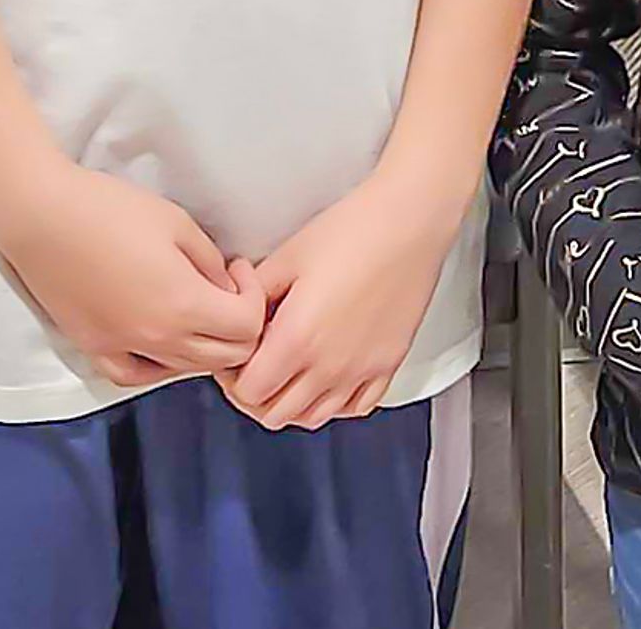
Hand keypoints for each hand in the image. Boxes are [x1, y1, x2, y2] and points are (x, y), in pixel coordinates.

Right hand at [0, 159, 265, 389]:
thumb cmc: (111, 209)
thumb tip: (224, 288)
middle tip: (225, 291)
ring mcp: (124, 350)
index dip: (255, 297)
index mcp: (185, 305)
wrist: (43, 217)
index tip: (236, 269)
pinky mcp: (95, 349)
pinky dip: (159, 366)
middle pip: (225, 358)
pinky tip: (160, 343)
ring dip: (205, 347)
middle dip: (239, 327)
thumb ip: (210, 262)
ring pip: (185, 371)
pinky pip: (137, 376)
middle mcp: (159, 340)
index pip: (247, 327)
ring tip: (195, 310)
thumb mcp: (177, 223)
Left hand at [224, 164, 464, 430]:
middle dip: (255, 395)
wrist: (408, 222)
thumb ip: (254, 294)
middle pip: (276, 414)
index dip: (231, 377)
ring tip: (286, 373)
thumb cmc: (354, 230)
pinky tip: (325, 377)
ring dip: (291, 402)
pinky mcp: (387, 365)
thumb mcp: (287, 256)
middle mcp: (330, 365)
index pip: (249, 391)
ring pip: (313, 417)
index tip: (234, 357)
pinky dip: (333, 402)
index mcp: (297, 339)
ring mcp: (361, 371)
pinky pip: (354, 408)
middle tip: (253, 366)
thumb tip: (236, 311)